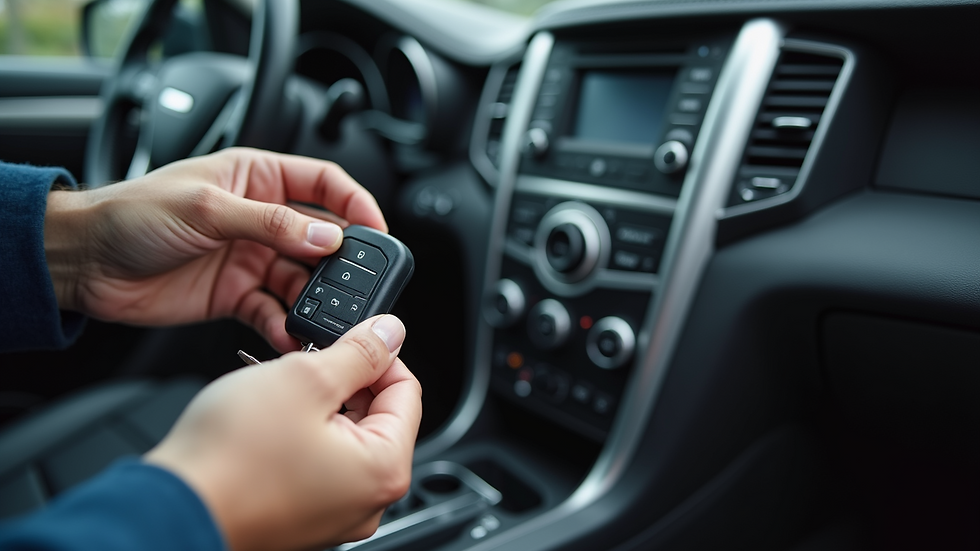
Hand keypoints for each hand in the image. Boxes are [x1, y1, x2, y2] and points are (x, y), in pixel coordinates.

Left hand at [44, 148, 385, 350]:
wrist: (85, 263)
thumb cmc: (132, 215)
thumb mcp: (206, 209)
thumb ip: (271, 224)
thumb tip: (326, 236)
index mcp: (257, 178)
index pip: (324, 183)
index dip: (356, 203)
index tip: (378, 231)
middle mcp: (261, 218)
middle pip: (321, 238)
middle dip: (342, 263)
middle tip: (357, 285)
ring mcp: (250, 258)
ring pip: (303, 280)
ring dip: (315, 300)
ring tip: (323, 317)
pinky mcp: (236, 294)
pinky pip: (274, 310)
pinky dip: (285, 324)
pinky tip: (288, 333)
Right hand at [145, 314, 421, 550]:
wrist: (171, 509)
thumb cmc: (231, 457)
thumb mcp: (305, 378)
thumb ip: (359, 352)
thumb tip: (390, 333)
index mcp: (384, 469)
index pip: (407, 391)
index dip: (378, 354)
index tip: (349, 338)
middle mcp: (367, 501)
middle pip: (376, 416)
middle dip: (343, 381)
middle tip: (303, 364)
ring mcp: (334, 514)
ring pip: (343, 438)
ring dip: (317, 405)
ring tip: (277, 390)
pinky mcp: (302, 518)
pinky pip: (317, 463)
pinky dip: (298, 435)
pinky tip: (266, 420)